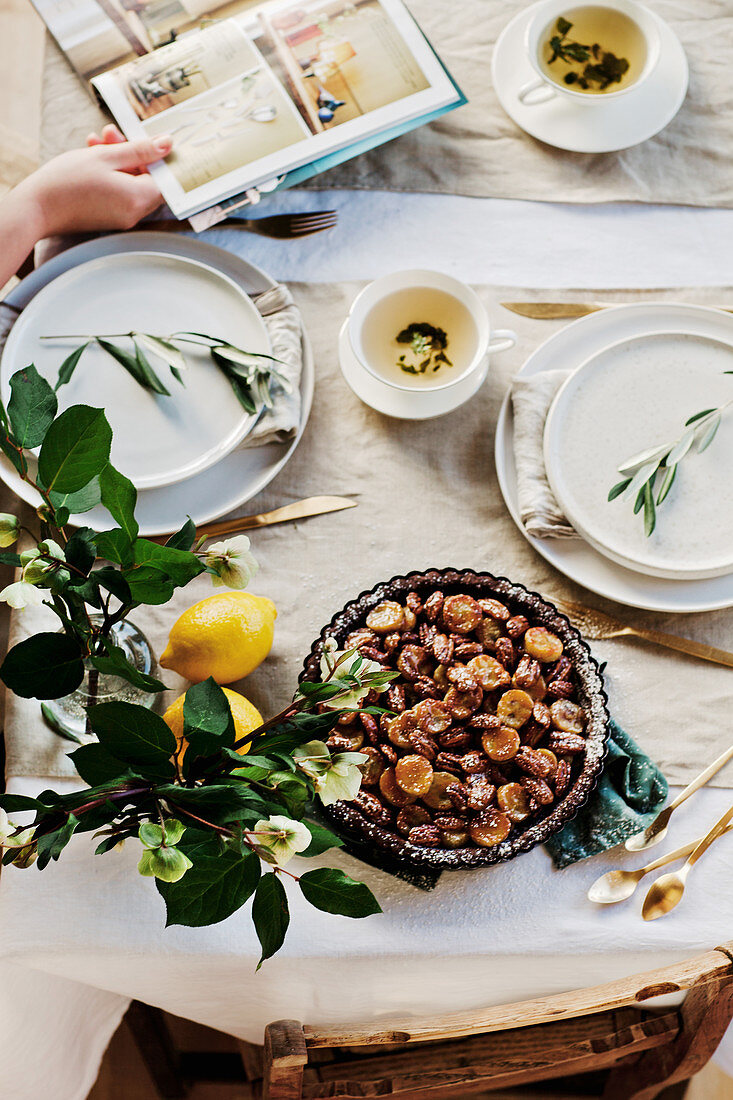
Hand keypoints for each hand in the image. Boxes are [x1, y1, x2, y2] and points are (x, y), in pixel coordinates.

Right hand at [15, 129, 172, 237]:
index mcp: (139, 199)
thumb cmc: (68, 181)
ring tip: (96, 141)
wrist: (36, 208)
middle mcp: (135, 213)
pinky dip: (111, 174)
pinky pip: (119, 192)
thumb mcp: (106, 156)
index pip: (166, 178)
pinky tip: (93, 156)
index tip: (147, 140)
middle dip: (132, 153)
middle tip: (112, 134)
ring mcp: (122, 218)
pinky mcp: (110, 218)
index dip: (158, 157)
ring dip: (118, 160)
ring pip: (131, 183)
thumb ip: (139, 150)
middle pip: (147, 180)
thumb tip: (167, 144)